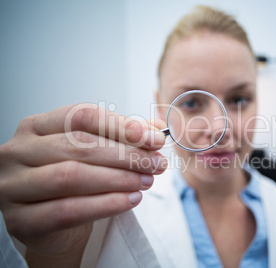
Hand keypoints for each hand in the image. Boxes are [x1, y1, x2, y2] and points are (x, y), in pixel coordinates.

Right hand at [0, 104, 166, 266]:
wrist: (53, 224)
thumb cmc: (75, 180)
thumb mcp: (96, 153)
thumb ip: (123, 138)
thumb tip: (155, 129)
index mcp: (35, 126)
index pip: (81, 116)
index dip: (122, 126)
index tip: (154, 138)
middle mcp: (18, 152)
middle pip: (79, 146)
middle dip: (126, 155)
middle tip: (156, 163)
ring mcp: (13, 186)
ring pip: (72, 176)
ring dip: (118, 179)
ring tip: (146, 181)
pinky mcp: (21, 220)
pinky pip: (68, 211)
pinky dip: (106, 205)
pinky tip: (130, 200)